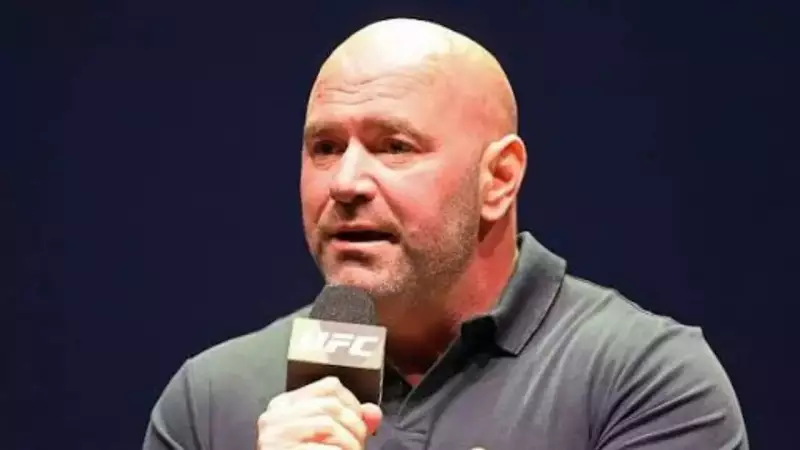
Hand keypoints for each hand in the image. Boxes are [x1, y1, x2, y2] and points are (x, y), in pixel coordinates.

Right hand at [257, 376, 382, 448]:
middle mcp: (275, 415)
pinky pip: (322, 448)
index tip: (361, 422)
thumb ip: (349, 421)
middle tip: (360, 445)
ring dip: (350, 443)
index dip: (353, 402)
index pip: (329, 386)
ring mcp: (275, 435)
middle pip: (331, 405)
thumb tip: (374, 413)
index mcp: (285, 404)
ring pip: (328, 425)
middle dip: (355, 427)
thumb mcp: (323, 436)